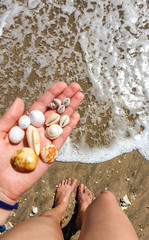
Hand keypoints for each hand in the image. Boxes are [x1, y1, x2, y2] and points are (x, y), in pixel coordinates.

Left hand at [0, 82, 83, 203]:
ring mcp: (45, 141)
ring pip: (60, 122)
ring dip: (71, 110)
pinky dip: (69, 128)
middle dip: (65, 99)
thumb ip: (10, 118)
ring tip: (80, 97)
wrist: (1, 183)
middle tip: (76, 86)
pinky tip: (76, 117)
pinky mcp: (50, 153)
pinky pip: (61, 138)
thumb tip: (19, 100)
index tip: (62, 85)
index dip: (51, 95)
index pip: (41, 105)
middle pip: (54, 111)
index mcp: (25, 123)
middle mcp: (37, 130)